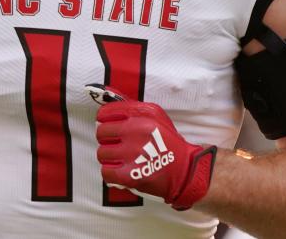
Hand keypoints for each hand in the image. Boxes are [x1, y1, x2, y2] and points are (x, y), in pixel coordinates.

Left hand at [91, 86, 216, 210]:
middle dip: (106, 138)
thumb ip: (133, 110)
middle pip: (101, 132)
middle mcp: (137, 131)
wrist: (183, 170)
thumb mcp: (156, 116)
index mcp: (143, 115)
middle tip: (115, 142)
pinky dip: (111, 172)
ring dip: (109, 156)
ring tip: (120, 157)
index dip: (103, 118)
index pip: (107, 112)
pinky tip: (120, 169)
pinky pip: (106, 171)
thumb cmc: (168, 143)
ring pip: (102, 153)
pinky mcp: (130, 175)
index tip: (105, 122)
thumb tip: (107, 110)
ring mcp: (132, 154)